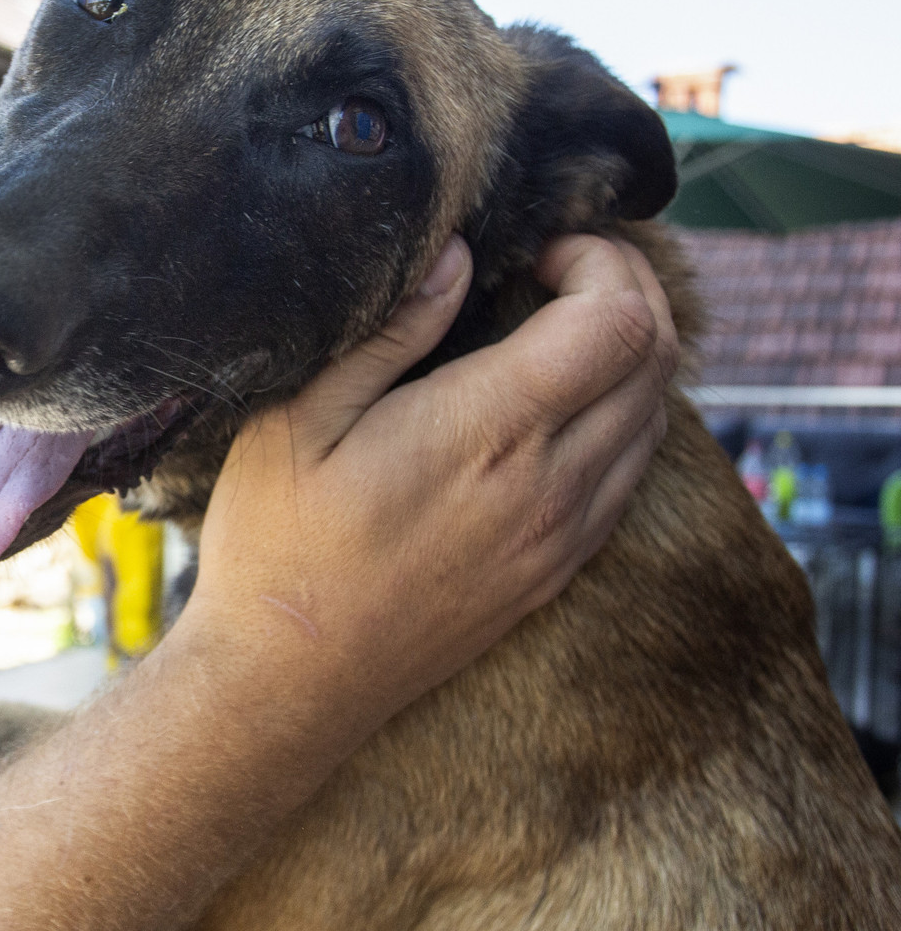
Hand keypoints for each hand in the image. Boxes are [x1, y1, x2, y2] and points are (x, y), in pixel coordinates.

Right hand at [182, 232, 676, 739]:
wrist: (288, 684)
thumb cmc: (274, 548)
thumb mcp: (294, 422)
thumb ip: (387, 333)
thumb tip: (455, 259)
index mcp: (486, 433)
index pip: (617, 322)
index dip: (601, 261)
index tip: (543, 247)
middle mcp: (548, 485)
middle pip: (655, 360)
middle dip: (628, 291)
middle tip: (562, 268)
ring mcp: (562, 535)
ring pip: (655, 418)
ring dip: (630, 355)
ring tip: (562, 325)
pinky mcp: (556, 572)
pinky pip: (630, 476)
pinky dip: (622, 418)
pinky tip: (558, 404)